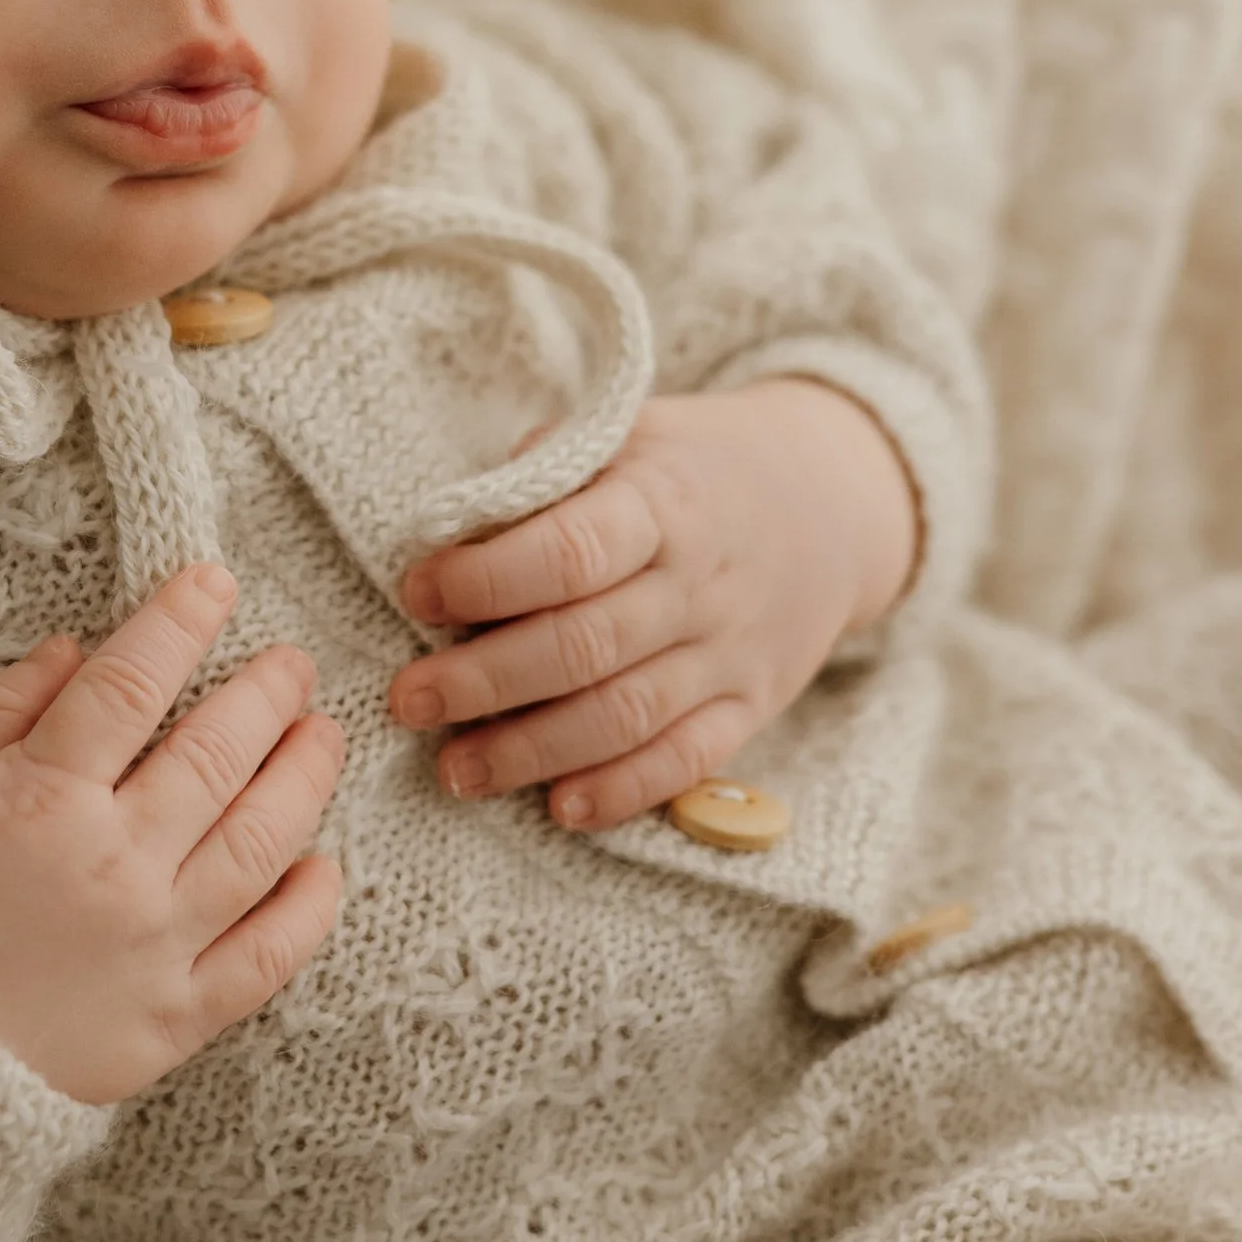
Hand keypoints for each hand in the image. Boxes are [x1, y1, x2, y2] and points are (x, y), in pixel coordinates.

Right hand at [0, 562, 344, 1105]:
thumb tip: (71, 648)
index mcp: (40, 801)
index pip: (129, 684)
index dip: (178, 621)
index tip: (214, 583)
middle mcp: (111, 863)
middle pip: (215, 753)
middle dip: (266, 693)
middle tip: (293, 662)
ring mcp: (154, 943)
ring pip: (259, 841)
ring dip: (304, 777)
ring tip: (322, 735)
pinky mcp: (177, 1017)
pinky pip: (267, 955)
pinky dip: (308, 907)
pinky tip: (325, 865)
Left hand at [388, 378, 917, 833]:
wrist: (833, 501)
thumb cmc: (700, 466)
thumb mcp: (634, 432)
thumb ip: (550, 475)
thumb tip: (455, 527)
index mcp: (663, 502)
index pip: (570, 551)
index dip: (487, 579)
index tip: (418, 594)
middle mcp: (698, 583)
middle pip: (585, 646)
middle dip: (485, 681)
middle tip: (409, 700)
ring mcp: (728, 651)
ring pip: (626, 715)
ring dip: (532, 751)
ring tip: (454, 769)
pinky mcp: (751, 705)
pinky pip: (687, 760)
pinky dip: (624, 791)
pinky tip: (560, 808)